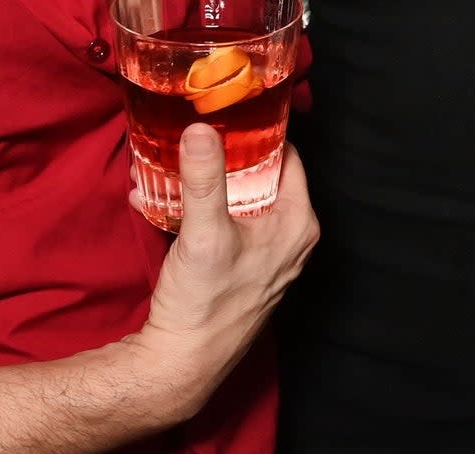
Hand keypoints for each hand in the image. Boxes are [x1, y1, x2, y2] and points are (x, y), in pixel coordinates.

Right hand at [129, 125, 317, 421]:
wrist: (180, 364)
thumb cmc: (204, 304)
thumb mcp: (205, 233)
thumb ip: (204, 177)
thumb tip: (201, 129)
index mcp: (298, 222)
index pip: (288, 154)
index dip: (260, 129)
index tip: (230, 109)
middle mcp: (293, 236)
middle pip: (264, 173)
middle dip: (230, 153)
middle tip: (200, 130)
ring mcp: (271, 253)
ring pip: (245, 196)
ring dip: (215, 180)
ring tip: (183, 160)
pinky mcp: (247, 266)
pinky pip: (233, 219)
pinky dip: (209, 205)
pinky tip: (175, 197)